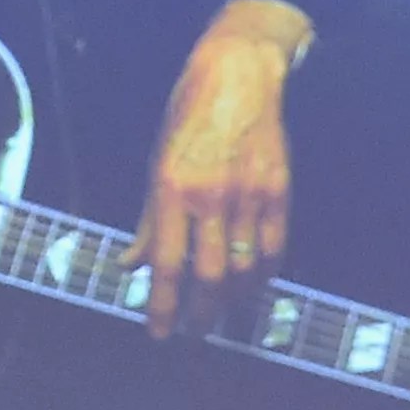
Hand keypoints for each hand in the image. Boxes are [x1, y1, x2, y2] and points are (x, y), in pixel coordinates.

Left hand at [122, 0, 306, 339]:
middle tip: (193, 333)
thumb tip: (130, 265)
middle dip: (200, 313)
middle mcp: (211, 197)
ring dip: (233, 300)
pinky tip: (253, 286)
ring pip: (245, 267)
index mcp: (172, 191)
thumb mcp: (154, 165)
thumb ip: (146, 220)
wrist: (238, 76)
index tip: (159, 333)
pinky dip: (263, 273)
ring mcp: (249, 194)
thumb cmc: (187, 118)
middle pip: (210, 276)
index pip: (166, 265)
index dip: (162, 306)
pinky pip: (273, 245)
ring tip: (221, 314)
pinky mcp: (279, 190)